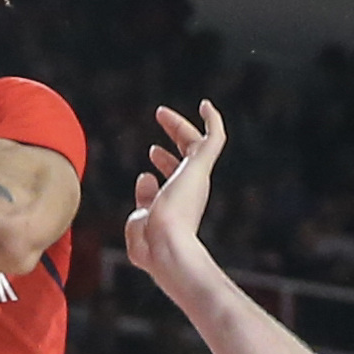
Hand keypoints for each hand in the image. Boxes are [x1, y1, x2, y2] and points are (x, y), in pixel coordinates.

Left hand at [123, 102, 226, 294]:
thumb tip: (145, 176)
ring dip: (179, 125)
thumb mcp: (138, 221)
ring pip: (196, 143)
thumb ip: (142, 201)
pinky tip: (206, 105)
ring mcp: (197, 178)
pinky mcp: (200, 167)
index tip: (152, 153)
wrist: (165, 247)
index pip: (174, 177)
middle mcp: (191, 190)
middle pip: (187, 155)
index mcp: (178, 204)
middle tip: (161, 117)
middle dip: (174, 135)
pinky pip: (215, 138)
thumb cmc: (150, 244)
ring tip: (162, 111)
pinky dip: (213, 121)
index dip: (163, 163)